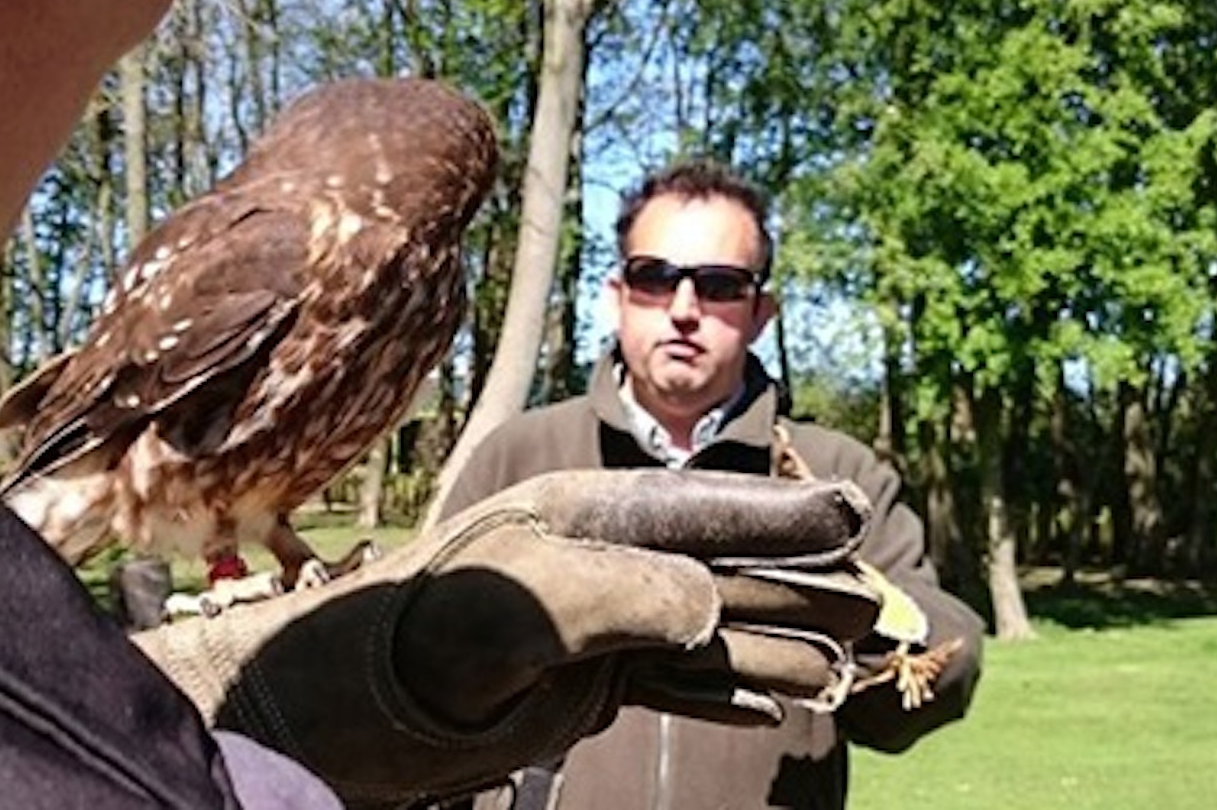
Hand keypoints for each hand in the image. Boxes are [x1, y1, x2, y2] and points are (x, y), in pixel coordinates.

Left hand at [134, 469, 878, 808]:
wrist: (341, 707)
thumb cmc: (410, 641)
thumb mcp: (512, 610)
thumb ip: (615, 594)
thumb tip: (709, 604)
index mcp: (582, 515)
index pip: (698, 509)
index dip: (777, 516)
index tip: (852, 514)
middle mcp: (597, 558)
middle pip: (720, 566)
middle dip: (798, 582)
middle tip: (874, 595)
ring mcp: (595, 620)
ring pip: (707, 628)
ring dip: (776, 642)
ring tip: (845, 657)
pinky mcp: (583, 679)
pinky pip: (675, 680)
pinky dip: (729, 689)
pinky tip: (774, 699)